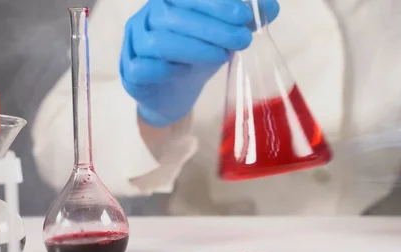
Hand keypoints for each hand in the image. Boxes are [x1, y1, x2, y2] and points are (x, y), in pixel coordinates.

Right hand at [120, 0, 279, 127]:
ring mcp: (133, 46)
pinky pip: (141, 68)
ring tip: (222, 56)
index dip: (214, 4)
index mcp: (166, 3)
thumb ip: (242, 19)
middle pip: (170, 16)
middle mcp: (144, 20)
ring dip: (193, 48)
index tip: (243, 16)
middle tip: (242, 39)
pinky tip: (184, 72)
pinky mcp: (129, 74)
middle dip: (210, 27)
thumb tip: (271, 7)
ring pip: (156, 42)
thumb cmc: (195, 56)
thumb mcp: (222, 35)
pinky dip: (164, 69)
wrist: (172, 93)